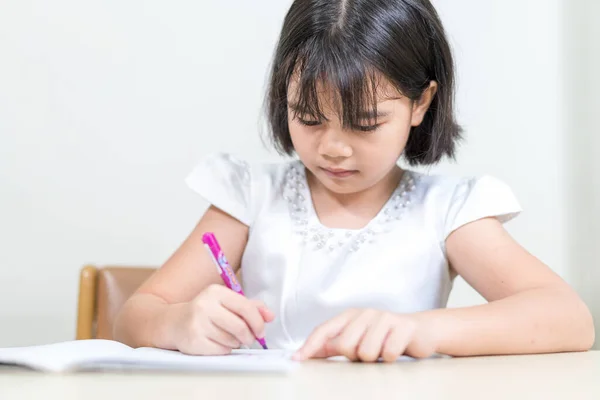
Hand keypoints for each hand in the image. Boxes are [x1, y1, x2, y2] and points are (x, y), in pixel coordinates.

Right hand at [168, 284, 273, 354]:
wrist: (173, 322)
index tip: (261, 331)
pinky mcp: (193, 341)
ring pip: (231, 340)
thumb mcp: (226, 303)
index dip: (258, 322)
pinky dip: (224, 350)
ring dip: (235, 343)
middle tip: (249, 339)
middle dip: (249, 336)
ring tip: (227, 338)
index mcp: (216, 292)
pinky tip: (217, 343)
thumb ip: (250, 306)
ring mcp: (197, 323)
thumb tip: (270, 315)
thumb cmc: (206, 312)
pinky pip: (220, 350)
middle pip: (240, 326)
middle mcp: (205, 305)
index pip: (246, 307)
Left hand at [293, 309, 437, 361]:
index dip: (310, 345)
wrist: (421, 331)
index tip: (297, 359)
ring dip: (375, 358)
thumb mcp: (357, 339)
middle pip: (345, 345)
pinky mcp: (403, 327)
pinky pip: (389, 353)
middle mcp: (365, 313)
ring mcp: (384, 318)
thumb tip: (307, 353)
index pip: (324, 330)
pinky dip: (392, 357)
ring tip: (383, 349)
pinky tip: (397, 348)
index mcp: (350, 316)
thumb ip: (333, 345)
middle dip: (354, 356)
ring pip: (366, 352)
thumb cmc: (385, 336)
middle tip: (368, 352)